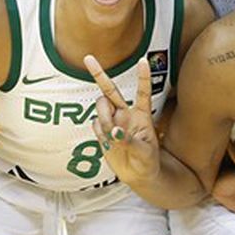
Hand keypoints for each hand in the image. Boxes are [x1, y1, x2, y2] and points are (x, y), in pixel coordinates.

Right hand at [84, 55, 160, 184]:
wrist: (138, 175)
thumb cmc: (147, 160)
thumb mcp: (144, 152)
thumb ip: (129, 140)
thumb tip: (114, 131)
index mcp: (142, 114)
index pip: (143, 92)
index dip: (143, 77)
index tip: (143, 60)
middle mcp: (125, 113)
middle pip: (110, 90)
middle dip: (99, 74)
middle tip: (88, 58)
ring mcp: (112, 121)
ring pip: (100, 107)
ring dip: (103, 116)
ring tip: (112, 134)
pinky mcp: (102, 131)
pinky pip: (94, 125)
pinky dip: (100, 133)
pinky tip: (108, 143)